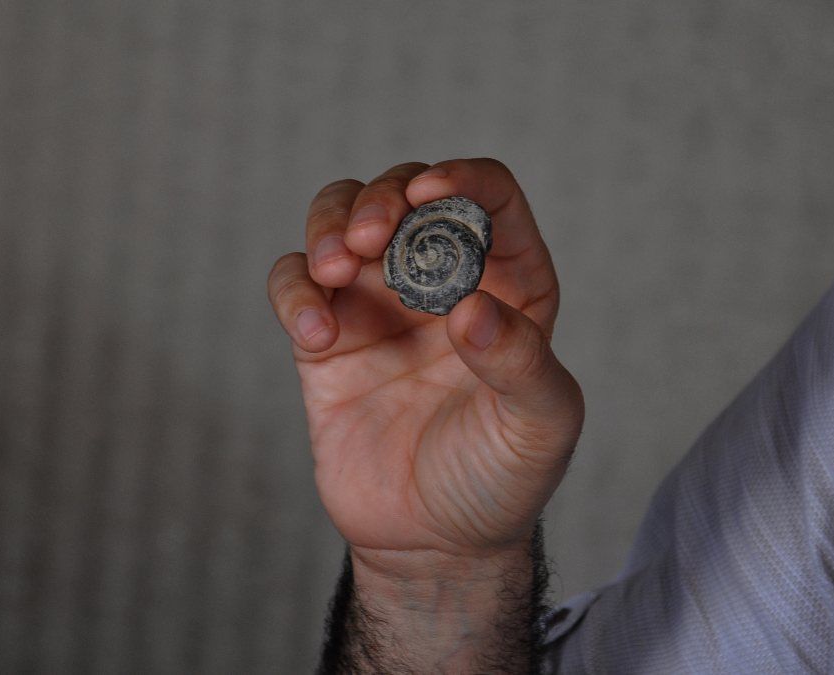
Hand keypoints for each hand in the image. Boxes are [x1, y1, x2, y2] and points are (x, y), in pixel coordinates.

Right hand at [269, 158, 583, 563]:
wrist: (434, 543)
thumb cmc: (501, 479)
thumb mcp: (538, 427)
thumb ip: (521, 364)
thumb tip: (473, 309)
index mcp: (510, 285)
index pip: (490, 200)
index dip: (463, 179)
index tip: (432, 192)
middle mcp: (442, 280)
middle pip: (404, 194)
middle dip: (382, 199)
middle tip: (369, 240)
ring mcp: (380, 304)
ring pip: (341, 218)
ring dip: (331, 225)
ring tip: (335, 269)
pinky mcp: (327, 338)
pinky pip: (296, 284)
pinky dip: (295, 293)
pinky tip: (317, 335)